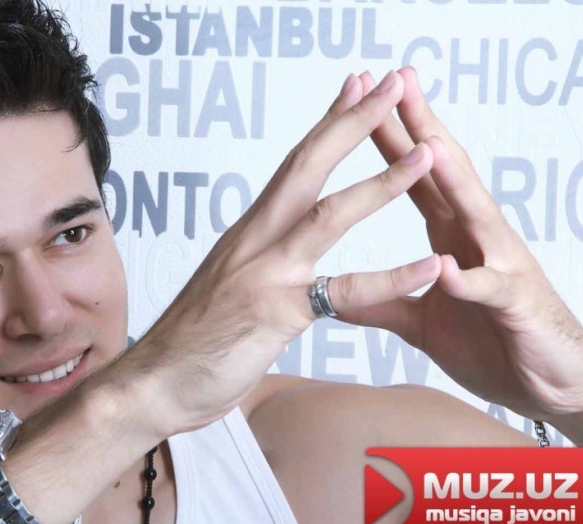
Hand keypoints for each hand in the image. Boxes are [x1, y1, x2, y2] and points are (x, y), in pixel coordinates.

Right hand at [129, 72, 440, 434]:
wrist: (152, 382)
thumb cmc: (189, 340)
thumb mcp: (226, 286)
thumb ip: (256, 263)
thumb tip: (274, 251)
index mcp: (247, 232)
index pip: (293, 166)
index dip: (327, 123)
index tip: (355, 87)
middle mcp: (255, 241)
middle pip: (307, 167)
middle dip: (352, 121)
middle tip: (389, 82)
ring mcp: (266, 274)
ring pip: (328, 216)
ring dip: (381, 181)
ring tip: (426, 154)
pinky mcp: (276, 314)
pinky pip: (343, 293)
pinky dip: (391, 278)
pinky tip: (430, 264)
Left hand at [341, 67, 582, 421]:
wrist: (548, 384)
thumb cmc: (490, 342)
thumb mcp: (421, 322)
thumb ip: (382, 301)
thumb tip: (334, 297)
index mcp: (451, 237)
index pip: (414, 177)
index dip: (388, 139)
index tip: (360, 99)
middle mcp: (476, 239)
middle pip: (444, 174)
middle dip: (420, 127)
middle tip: (397, 80)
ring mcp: (500, 266)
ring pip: (474, 214)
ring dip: (451, 179)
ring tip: (426, 144)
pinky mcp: (516, 306)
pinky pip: (491, 290)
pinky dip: (470, 279)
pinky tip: (450, 267)